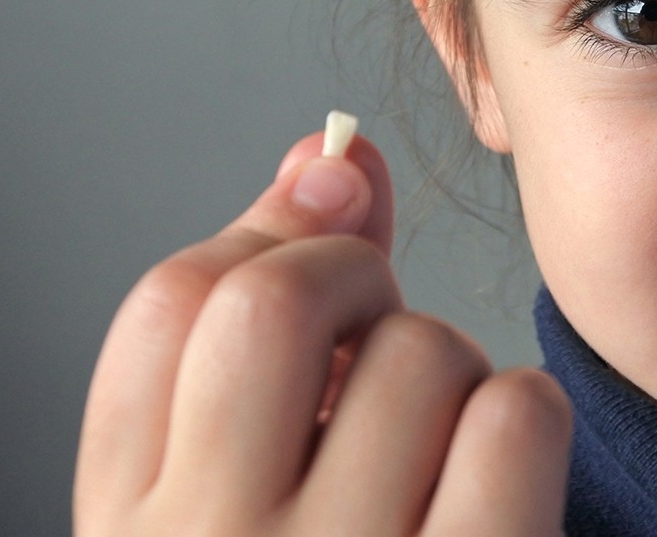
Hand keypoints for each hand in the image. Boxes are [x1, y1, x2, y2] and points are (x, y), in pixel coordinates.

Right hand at [74, 131, 571, 535]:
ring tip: (431, 456)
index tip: (324, 260)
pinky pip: (515, 418)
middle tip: (378, 349)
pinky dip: (524, 426)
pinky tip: (496, 489)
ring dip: (453, 375)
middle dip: (356, 288)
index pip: (171, 304)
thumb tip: (330, 156)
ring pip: (425, 351)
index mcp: (132, 531)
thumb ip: (260, 332)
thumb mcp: (229, 501)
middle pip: (282, 302)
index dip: (269, 247)